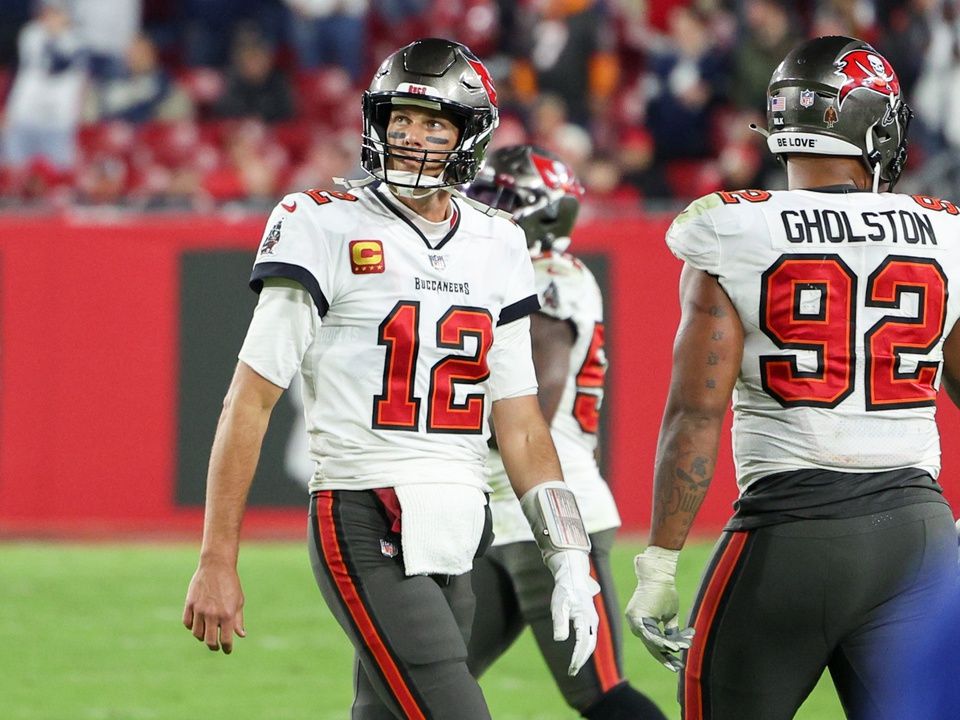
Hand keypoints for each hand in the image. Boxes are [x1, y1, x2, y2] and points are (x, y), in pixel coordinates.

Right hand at [182, 558, 245, 653]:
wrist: (217, 565)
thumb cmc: (230, 584)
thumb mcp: (238, 601)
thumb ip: (238, 620)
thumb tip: (241, 635)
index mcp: (227, 615)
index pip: (226, 640)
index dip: (227, 648)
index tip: (227, 650)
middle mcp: (212, 614)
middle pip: (209, 641)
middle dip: (213, 646)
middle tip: (216, 646)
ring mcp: (199, 609)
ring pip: (197, 633)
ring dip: (202, 637)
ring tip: (207, 634)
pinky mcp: (190, 604)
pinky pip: (187, 623)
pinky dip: (191, 627)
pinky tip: (197, 625)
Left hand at [545, 550, 600, 675]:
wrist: (573, 576)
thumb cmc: (564, 590)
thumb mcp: (558, 605)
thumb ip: (560, 622)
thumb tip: (560, 639)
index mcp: (585, 618)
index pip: (583, 643)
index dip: (578, 657)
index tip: (571, 668)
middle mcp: (592, 620)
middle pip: (590, 645)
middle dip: (581, 659)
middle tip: (572, 671)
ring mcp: (593, 619)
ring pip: (591, 641)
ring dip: (584, 655)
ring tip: (573, 666)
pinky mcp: (590, 618)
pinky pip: (590, 636)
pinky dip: (585, 647)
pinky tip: (578, 652)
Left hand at [625, 546, 693, 671]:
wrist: (658, 572)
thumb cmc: (664, 590)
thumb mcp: (669, 613)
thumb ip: (669, 629)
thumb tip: (674, 644)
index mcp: (641, 622)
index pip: (652, 643)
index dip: (664, 655)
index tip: (675, 665)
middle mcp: (634, 622)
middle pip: (650, 645)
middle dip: (666, 656)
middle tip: (678, 666)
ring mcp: (634, 619)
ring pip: (650, 641)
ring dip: (667, 647)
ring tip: (680, 650)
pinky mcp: (636, 615)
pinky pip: (650, 633)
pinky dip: (662, 640)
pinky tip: (673, 646)